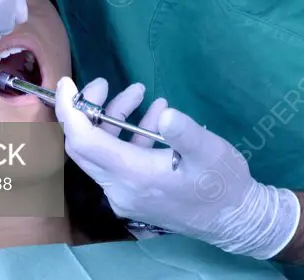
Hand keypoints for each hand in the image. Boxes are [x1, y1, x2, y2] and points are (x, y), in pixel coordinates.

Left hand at [55, 77, 300, 259]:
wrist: (236, 219)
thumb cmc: (222, 184)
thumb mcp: (210, 152)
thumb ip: (185, 132)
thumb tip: (166, 113)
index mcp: (133, 175)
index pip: (83, 141)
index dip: (70, 111)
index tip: (68, 83)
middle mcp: (120, 188)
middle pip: (85, 146)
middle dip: (90, 110)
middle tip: (105, 83)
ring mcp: (126, 195)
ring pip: (104, 152)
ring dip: (115, 119)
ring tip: (142, 93)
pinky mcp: (136, 195)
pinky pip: (120, 161)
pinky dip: (130, 135)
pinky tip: (156, 117)